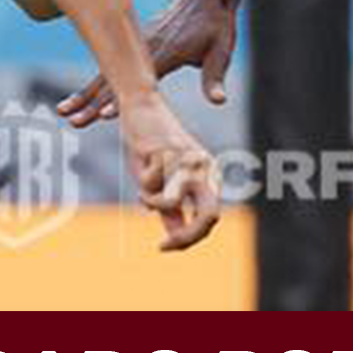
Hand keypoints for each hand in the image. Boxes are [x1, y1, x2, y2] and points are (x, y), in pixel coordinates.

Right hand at [56, 0, 237, 126]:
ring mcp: (136, 46)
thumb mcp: (222, 49)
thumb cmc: (216, 24)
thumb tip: (219, 101)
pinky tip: (81, 97)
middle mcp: (144, 48)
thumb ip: (214, 77)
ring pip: (105, 73)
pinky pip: (109, 66)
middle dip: (91, 102)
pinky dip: (93, 83)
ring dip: (84, 94)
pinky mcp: (134, 46)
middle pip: (113, 78)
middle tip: (74, 121)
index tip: (103, 114)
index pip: (137, 80)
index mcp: (165, 52)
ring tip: (65, 113)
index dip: (121, 98)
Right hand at [117, 92, 220, 251]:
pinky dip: (141, 185)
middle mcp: (204, 168)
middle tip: (163, 246)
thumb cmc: (152, 144)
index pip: (211, 217)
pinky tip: (140, 164)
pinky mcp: (164, 152)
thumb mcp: (163, 180)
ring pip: (171, 203)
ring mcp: (186, 160)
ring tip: (143, 193)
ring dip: (151, 203)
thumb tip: (176, 235)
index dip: (191, 239)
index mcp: (209, 173)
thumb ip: (172, 208)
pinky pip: (149, 185)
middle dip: (186, 238)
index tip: (166, 246)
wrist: (141, 105)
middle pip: (209, 217)